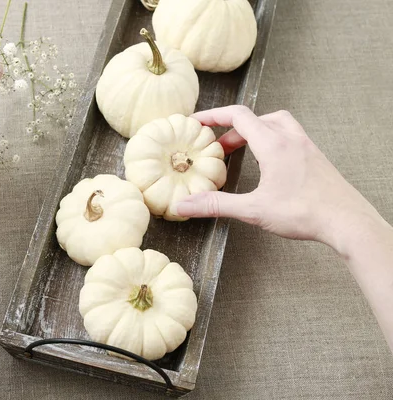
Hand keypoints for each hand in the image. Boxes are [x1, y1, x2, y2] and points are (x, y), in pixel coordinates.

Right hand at [176, 105, 381, 251]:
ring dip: (254, 130)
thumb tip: (185, 205)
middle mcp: (291, 139)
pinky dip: (271, 140)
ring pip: (275, 123)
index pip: (239, 116)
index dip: (214, 115)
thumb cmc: (305, 213)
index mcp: (273, 145)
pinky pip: (289, 136)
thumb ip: (216, 205)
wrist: (347, 222)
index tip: (197, 121)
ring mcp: (306, 146)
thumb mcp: (253, 210)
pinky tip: (267, 162)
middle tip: (217, 148)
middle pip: (256, 118)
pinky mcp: (315, 157)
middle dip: (231, 129)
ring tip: (242, 149)